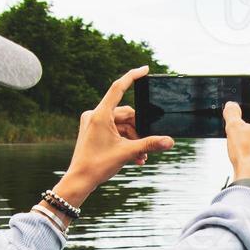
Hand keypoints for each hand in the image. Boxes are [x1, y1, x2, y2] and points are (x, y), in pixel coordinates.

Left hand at [58, 66, 172, 205]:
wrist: (79, 181)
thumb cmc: (97, 165)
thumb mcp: (127, 153)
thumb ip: (150, 144)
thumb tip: (169, 141)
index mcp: (100, 115)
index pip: (118, 88)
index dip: (132, 76)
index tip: (145, 69)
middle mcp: (95, 115)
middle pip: (126, 114)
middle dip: (139, 129)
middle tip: (147, 146)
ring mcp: (94, 123)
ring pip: (122, 125)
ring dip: (134, 139)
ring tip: (142, 156)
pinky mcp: (94, 131)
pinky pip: (115, 131)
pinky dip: (126, 141)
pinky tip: (135, 156)